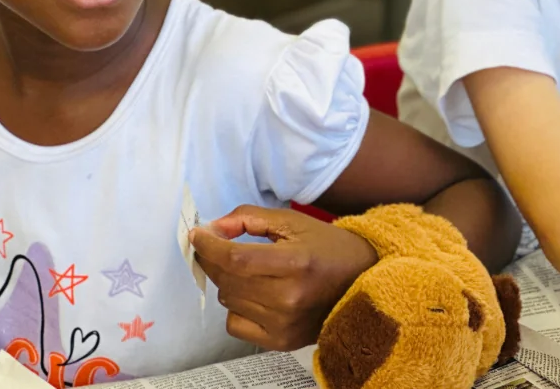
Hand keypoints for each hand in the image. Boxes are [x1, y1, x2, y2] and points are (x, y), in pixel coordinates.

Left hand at [191, 205, 378, 351]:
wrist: (362, 283)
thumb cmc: (327, 247)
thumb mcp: (293, 222)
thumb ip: (250, 218)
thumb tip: (214, 228)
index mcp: (294, 263)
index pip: (235, 258)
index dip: (209, 246)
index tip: (197, 235)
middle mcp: (288, 297)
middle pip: (227, 280)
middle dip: (213, 259)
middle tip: (216, 246)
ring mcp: (284, 323)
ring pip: (228, 301)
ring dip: (228, 281)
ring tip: (247, 270)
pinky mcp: (281, 341)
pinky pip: (235, 325)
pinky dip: (236, 307)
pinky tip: (254, 295)